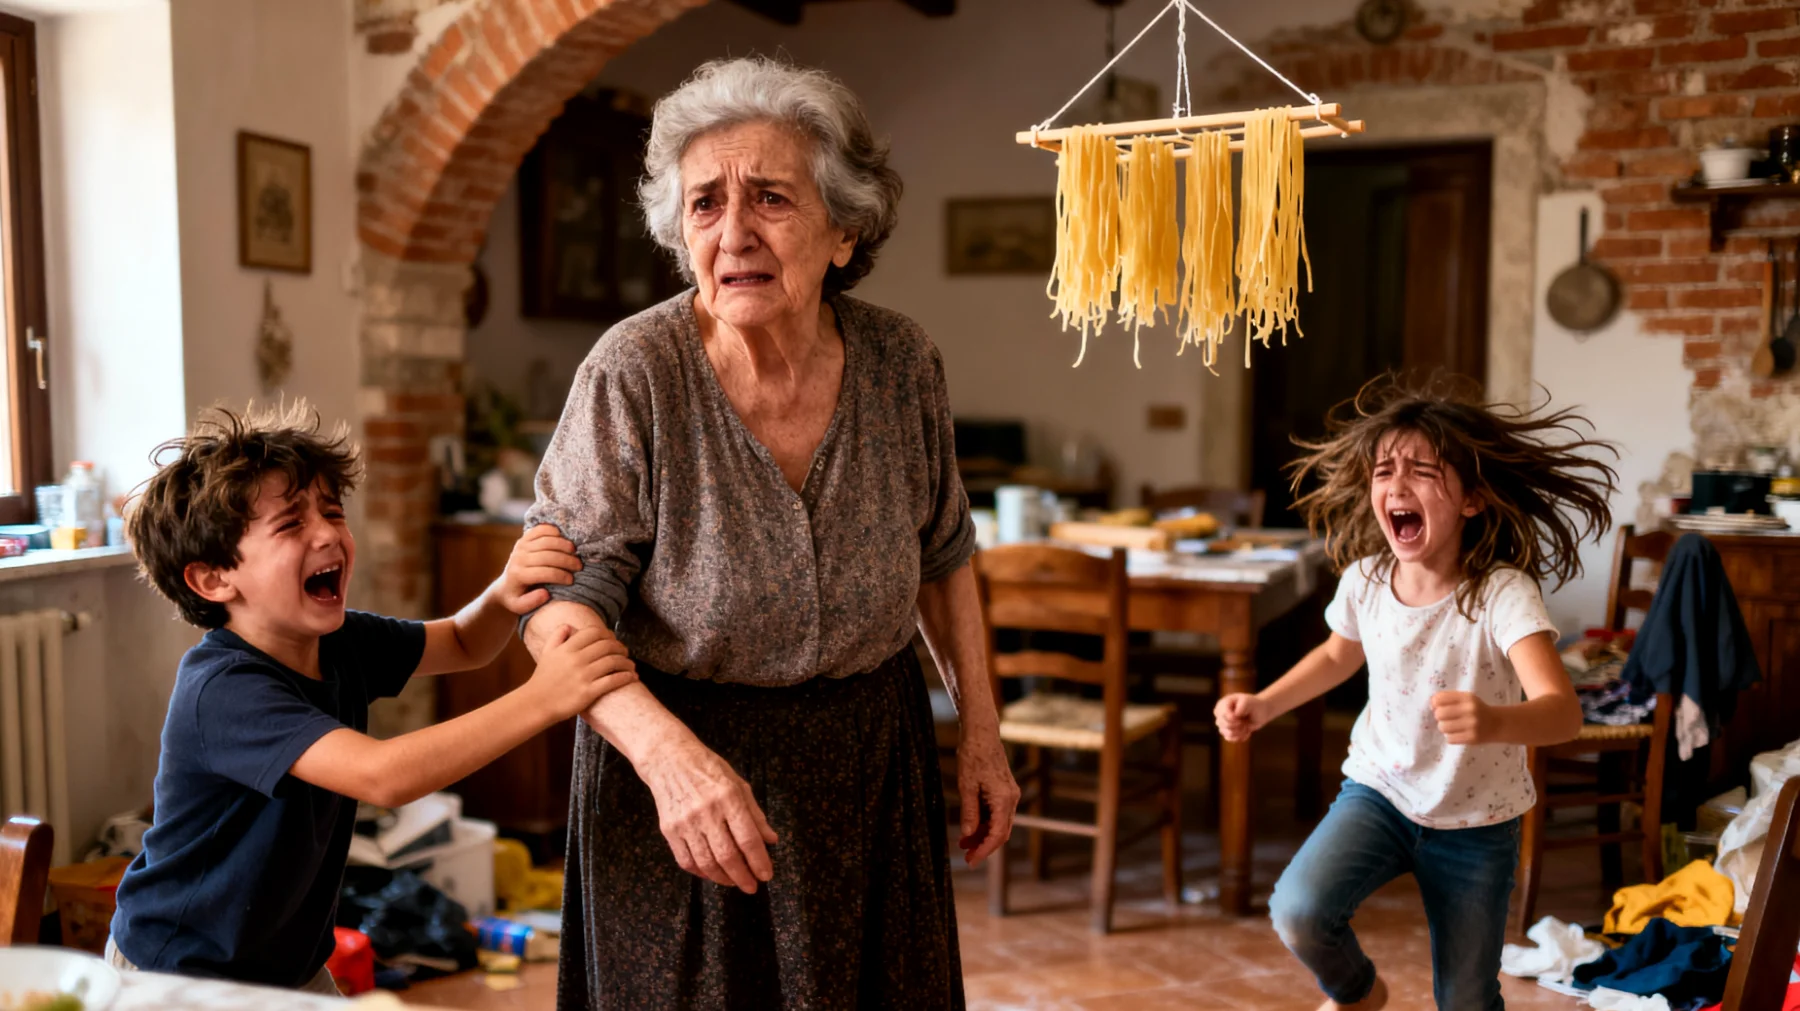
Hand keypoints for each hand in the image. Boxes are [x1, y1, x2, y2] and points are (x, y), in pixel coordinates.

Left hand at [496, 525, 581, 614]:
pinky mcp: (524, 538)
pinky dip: (554, 531)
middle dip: (567, 561)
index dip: (560, 576)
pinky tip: (564, 539)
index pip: (544, 573)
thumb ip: (531, 602)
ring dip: (564, 545)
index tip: (571, 580)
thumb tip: (545, 593)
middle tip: (579, 566)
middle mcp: (518, 558)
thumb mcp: (520, 606)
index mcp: (518, 575)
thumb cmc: (517, 597)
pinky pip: (541, 529)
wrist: (505, 585)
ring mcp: (521, 546)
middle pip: (548, 555)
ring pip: (546, 541)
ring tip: (575, 552)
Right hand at [526, 625, 636, 720]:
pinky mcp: (588, 692)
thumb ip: (557, 636)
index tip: (613, 639)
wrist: (536, 704)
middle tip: (625, 652)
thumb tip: (569, 625)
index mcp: (567, 648)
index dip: (608, 634)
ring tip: (631, 665)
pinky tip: (632, 677)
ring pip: (613, 662)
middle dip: (620, 647)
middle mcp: (576, 659)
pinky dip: (625, 677)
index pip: (594, 632)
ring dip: (626, 662)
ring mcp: (583, 676)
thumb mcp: (546, 653)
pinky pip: (613, 680)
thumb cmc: (542, 679)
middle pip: (607, 645)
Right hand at [639, 734, 779, 893]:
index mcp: (728, 798)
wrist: (669, 760)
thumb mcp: (739, 784)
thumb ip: (755, 814)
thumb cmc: (709, 770)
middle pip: (727, 856)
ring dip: (723, 879)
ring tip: (734, 882)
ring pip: (706, 863)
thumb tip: (771, 840)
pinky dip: (701, 873)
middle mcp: (706, 812)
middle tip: (752, 887)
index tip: (767, 876)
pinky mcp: (669, 830)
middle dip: (743, 877)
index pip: (748, 838)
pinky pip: (686, 861)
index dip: (759, 861)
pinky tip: (711, 874)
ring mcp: (685, 822)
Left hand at [955, 727, 1019, 867]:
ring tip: (964, 843)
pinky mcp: (1005, 790)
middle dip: (984, 846)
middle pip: (1001, 833)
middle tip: (967, 857)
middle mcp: (1011, 799)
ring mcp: (1010, 795)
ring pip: (999, 824)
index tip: (971, 861)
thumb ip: (969, 812)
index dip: (984, 850)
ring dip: (983, 835)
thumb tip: (968, 835)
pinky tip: (971, 827)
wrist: (982, 734)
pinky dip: (985, 823)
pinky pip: (997, 813)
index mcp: (1004, 799)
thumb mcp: (966, 786)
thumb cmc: (973, 756)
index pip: (997, 835)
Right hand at [1215, 693, 1270, 741]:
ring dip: (1239, 732)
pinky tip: (1246, 732)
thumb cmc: (1253, 704)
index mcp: (1223, 704)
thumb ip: (1240, 707)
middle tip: (1245, 722)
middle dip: (1236, 725)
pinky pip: (1229, 738)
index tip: (1242, 718)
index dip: (1232, 719)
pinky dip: (1239, 737)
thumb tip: (1234, 717)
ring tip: (1246, 726)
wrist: (1260, 712)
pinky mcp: (1228, 731)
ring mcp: (1224, 723)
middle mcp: (1221, 714)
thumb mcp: (1248, 702)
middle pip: (1222, 724)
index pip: (1222, 715)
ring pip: (1225, 732)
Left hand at [1431, 691, 1497, 744]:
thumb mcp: (1466, 698)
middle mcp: (1470, 709)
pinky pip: (1450, 739)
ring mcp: (1472, 724)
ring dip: (1444, 728)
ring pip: (1443, 727)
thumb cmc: (1477, 710)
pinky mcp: (1472, 738)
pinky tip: (1458, 734)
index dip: (1434, 704)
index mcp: (1467, 697)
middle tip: (1445, 718)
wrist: (1498, 724)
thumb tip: (1431, 703)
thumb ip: (1449, 698)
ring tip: (1452, 727)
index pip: (1439, 699)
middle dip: (1439, 717)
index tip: (1438, 707)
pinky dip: (1451, 737)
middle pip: (1439, 714)